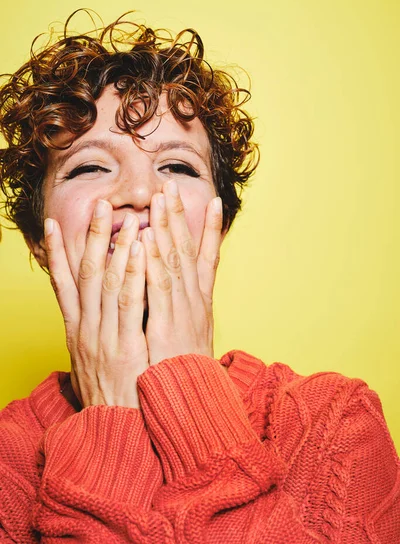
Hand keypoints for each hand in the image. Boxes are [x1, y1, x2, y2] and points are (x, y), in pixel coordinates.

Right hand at [44, 202, 148, 408]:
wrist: (114, 433)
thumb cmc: (109, 394)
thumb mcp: (90, 360)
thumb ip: (91, 331)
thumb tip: (93, 309)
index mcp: (76, 330)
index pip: (62, 283)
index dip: (57, 253)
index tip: (52, 224)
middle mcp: (85, 329)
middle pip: (86, 274)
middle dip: (92, 237)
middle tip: (100, 204)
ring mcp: (103, 337)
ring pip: (106, 282)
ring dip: (115, 247)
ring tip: (124, 217)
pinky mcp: (124, 348)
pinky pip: (130, 304)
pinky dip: (133, 274)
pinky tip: (140, 251)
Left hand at [142, 180, 222, 365]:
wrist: (192, 407)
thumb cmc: (186, 372)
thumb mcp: (191, 337)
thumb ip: (183, 311)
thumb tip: (177, 289)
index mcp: (200, 303)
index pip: (205, 258)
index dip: (207, 228)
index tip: (209, 201)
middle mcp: (195, 302)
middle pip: (188, 252)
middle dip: (180, 217)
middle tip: (172, 185)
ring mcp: (184, 313)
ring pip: (175, 262)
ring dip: (169, 229)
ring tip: (163, 199)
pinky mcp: (170, 328)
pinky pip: (160, 289)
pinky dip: (154, 262)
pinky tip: (148, 239)